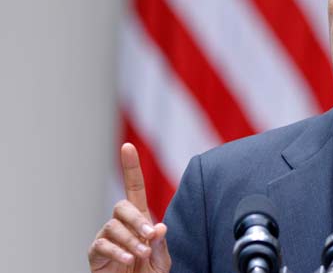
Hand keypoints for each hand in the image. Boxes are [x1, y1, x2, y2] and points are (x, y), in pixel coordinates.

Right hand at [88, 143, 171, 272]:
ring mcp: (107, 237)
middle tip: (149, 236)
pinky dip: (117, 252)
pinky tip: (128, 260)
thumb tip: (159, 227)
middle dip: (136, 220)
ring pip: (113, 226)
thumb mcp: (161, 262)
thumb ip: (161, 246)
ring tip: (141, 254)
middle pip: (122, 206)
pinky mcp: (96, 253)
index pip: (134, 188)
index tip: (128, 146)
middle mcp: (122, 224)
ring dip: (129, 240)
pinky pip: (102, 245)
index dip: (131, 167)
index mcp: (140, 220)